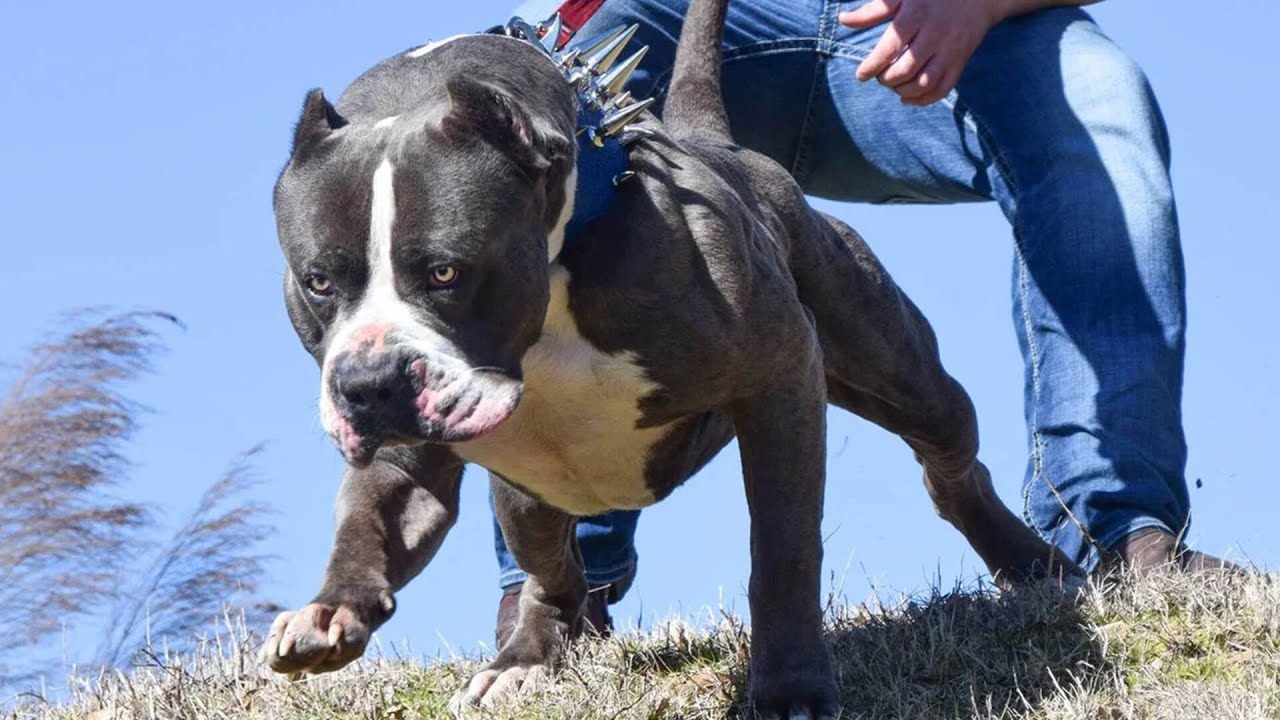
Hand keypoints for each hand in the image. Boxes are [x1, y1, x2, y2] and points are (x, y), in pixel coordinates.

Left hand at [839, 0, 1005, 105]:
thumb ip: (872, 11)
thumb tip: (843, 19)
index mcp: (916, 16)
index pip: (891, 47)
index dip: (872, 65)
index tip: (861, 75)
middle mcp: (934, 34)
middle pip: (906, 69)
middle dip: (887, 79)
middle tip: (879, 76)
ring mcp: (950, 50)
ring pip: (925, 83)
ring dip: (903, 91)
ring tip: (893, 85)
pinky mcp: (960, 62)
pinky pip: (943, 89)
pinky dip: (924, 100)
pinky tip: (908, 98)